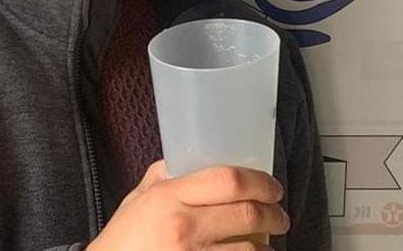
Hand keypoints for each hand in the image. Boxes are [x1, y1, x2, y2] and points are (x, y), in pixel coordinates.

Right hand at [88, 160, 288, 250]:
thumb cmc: (122, 241)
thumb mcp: (137, 200)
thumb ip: (162, 177)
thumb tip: (188, 160)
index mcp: (168, 197)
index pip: (227, 180)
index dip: (260, 182)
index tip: (272, 187)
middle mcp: (184, 227)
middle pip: (248, 213)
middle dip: (274, 214)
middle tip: (280, 215)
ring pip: (251, 249)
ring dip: (267, 246)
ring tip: (268, 244)